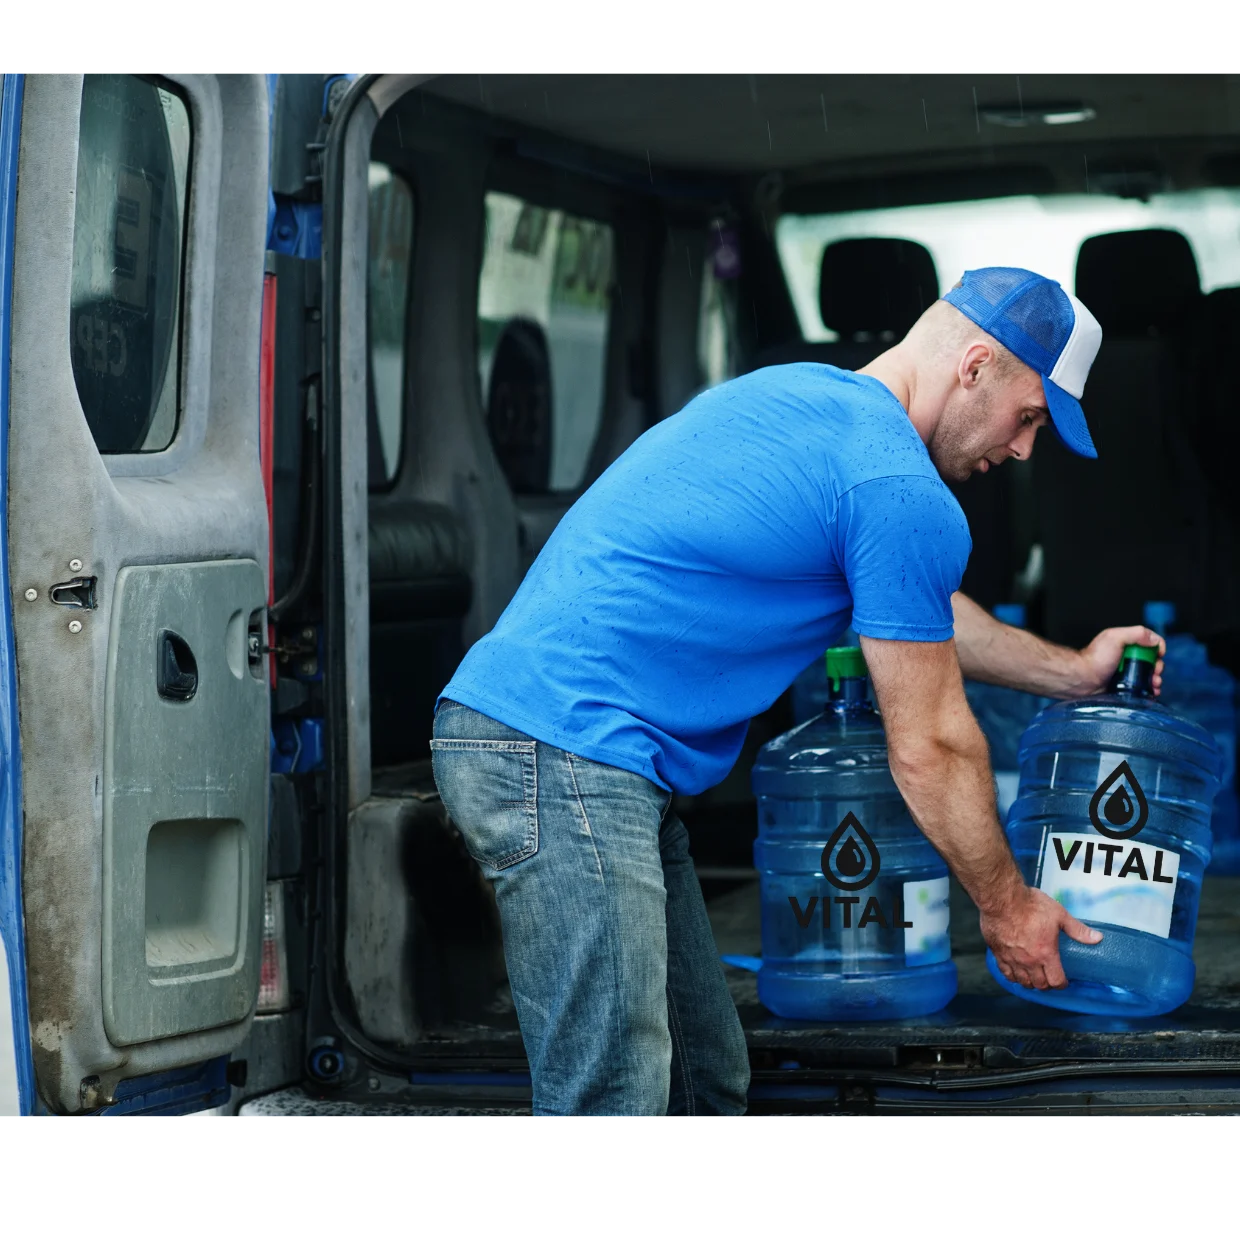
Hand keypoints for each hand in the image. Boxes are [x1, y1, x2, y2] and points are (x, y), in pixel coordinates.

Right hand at [981, 886, 1101, 988]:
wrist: (1002, 899)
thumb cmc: (1030, 905)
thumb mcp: (1059, 915)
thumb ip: (1077, 930)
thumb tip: (1097, 938)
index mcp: (1046, 954)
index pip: (1056, 981)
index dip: (1061, 984)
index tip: (1063, 980)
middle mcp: (1029, 961)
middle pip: (1039, 984)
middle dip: (1046, 984)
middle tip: (1049, 977)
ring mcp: (1012, 959)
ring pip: (1022, 981)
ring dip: (1030, 982)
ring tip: (1033, 976)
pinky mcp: (998, 953)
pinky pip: (1005, 973)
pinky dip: (1012, 976)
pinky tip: (1015, 972)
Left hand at [1075, 624, 1164, 696]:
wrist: (1082, 680)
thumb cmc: (1095, 659)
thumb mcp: (1115, 638)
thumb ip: (1135, 634)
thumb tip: (1155, 640)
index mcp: (1126, 643)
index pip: (1150, 642)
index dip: (1157, 649)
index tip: (1158, 656)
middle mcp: (1127, 657)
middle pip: (1152, 660)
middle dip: (1158, 667)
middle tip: (1156, 673)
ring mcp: (1126, 672)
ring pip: (1148, 675)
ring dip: (1156, 679)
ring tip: (1155, 684)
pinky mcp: (1124, 686)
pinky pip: (1141, 688)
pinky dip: (1149, 690)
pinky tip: (1151, 692)